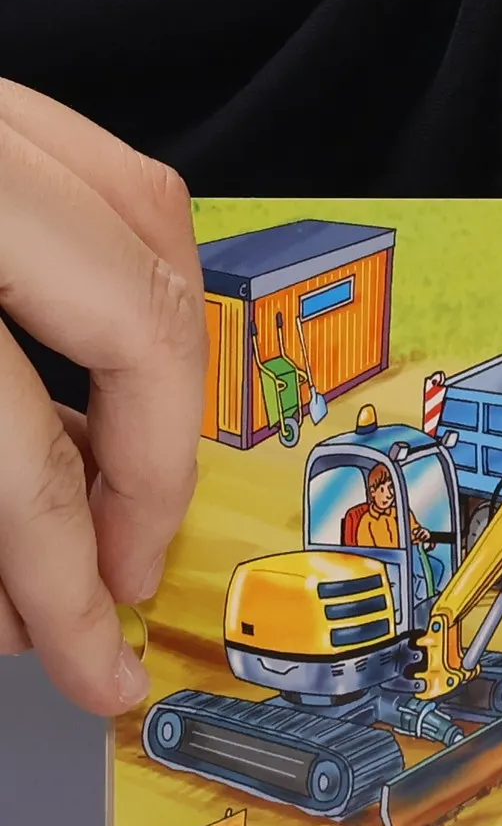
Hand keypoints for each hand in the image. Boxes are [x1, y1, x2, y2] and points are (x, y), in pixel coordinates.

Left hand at [0, 83, 202, 714]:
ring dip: (161, 367)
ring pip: (150, 219)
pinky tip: (95, 348)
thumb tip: (16, 613)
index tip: (90, 662)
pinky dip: (129, 260)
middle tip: (125, 571)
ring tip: (123, 470)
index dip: (67, 583)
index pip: (17, 456)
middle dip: (148, 477)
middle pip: (135, 323)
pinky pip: (104, 163)